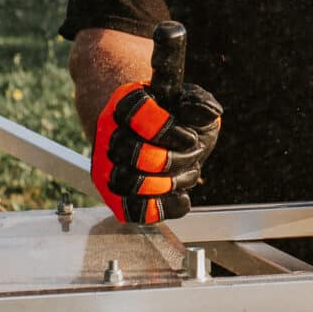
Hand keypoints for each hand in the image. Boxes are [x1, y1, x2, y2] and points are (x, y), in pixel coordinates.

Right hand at [91, 80, 221, 223]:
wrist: (159, 138)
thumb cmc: (176, 117)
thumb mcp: (191, 103)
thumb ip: (199, 104)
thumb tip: (205, 111)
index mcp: (126, 101)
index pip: (138, 115)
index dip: (168, 131)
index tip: (191, 138)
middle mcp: (109, 132)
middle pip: (134, 154)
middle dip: (173, 160)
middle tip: (194, 154)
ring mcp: (107, 165)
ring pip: (129, 183)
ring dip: (168, 184)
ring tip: (189, 174)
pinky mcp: (114, 195)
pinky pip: (132, 210)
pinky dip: (163, 208)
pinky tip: (182, 198)